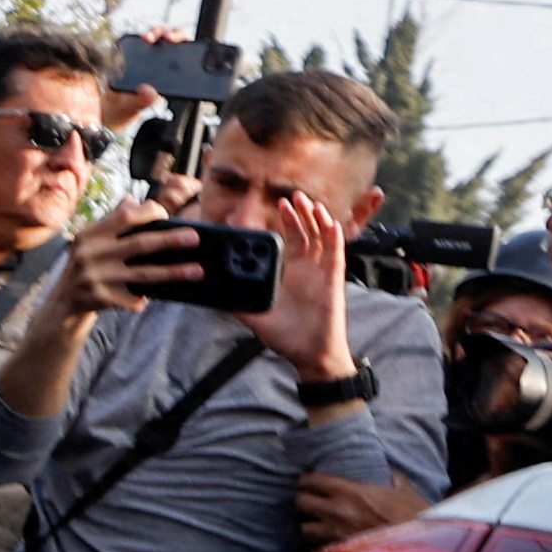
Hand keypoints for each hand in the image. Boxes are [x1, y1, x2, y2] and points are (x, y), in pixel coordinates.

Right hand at [48, 203, 210, 318]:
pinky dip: (146, 298)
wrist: (64, 300)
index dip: (149, 214)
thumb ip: (113, 221)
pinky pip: (135, 299)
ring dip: (174, 273)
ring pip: (144, 274)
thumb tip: (135, 201)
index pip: (125, 217)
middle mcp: (91, 254)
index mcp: (90, 235)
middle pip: (139, 244)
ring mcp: (97, 278)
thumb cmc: (87, 263)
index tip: (166, 214)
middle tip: (195, 238)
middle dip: (170, 240)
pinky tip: (161, 295)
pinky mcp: (102, 299)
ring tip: (197, 271)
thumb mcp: (91, 240)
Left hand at [238, 187, 356, 376]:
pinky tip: (329, 224)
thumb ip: (239, 303)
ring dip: (316, 219)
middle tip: (291, 195)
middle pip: (307, 233)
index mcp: (292, 273)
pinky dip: (333, 239)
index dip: (288, 222)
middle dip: (301, 213)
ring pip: (322, 239)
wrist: (310, 356)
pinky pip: (335, 256)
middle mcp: (308, 270)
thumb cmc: (288, 337)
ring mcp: (321, 274)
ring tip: (307, 202)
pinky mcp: (333, 282)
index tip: (278, 205)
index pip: (292, 240)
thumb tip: (216, 295)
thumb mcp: (257, 316)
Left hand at [296, 467, 434, 542]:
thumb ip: (390, 477)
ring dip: (310, 526)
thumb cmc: (415, 515)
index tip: (308, 482)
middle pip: (301, 503)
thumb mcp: (404, 488)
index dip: (307, 480)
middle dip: (304, 502)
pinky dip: (318, 550)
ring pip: (304, 529)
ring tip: (318, 525)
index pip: (313, 480)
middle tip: (311, 502)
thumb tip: (385, 471)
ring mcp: (336, 535)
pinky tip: (326, 547)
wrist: (422, 545)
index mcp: (351, 491)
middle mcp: (338, 511)